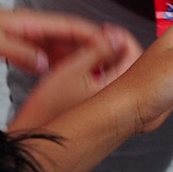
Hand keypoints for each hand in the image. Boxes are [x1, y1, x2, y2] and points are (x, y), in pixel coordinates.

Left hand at [0, 2, 109, 72]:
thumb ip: (21, 53)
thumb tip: (46, 65)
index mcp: (31, 21)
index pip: (73, 27)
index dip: (97, 38)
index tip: (118, 49)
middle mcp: (34, 26)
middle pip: (73, 37)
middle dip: (97, 49)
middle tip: (118, 65)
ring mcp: (28, 35)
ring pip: (62, 48)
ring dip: (81, 60)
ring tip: (100, 76)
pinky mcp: (19, 44)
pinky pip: (47, 55)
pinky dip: (61, 65)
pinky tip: (68, 80)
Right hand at [10, 26, 142, 130]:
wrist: (39, 140)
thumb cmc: (49, 110)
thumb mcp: (72, 69)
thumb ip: (98, 49)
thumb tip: (116, 36)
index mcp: (117, 88)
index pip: (134, 55)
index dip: (122, 38)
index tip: (107, 31)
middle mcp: (120, 100)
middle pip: (128, 65)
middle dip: (115, 48)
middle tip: (99, 39)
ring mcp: (111, 108)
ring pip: (118, 75)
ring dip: (107, 60)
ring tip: (87, 52)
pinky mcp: (101, 113)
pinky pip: (109, 87)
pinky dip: (100, 74)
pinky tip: (82, 71)